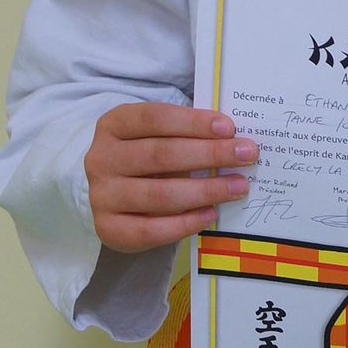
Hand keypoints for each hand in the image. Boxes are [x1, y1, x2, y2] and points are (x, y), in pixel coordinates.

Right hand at [84, 103, 256, 252]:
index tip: (228, 128)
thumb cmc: (146, 159)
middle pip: (160, 154)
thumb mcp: (158, 137)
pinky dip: (187, 221)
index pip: (154, 118)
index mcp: (113, 125)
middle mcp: (101, 158)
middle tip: (246, 155)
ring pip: (159, 194)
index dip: (192, 122)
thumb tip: (234, 139)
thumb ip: (186, 135)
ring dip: (205, 189)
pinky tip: (212, 213)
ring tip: (238, 186)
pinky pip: (152, 229)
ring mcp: (102, 195)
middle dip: (209, 154)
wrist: (113, 198)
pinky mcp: (108, 228)